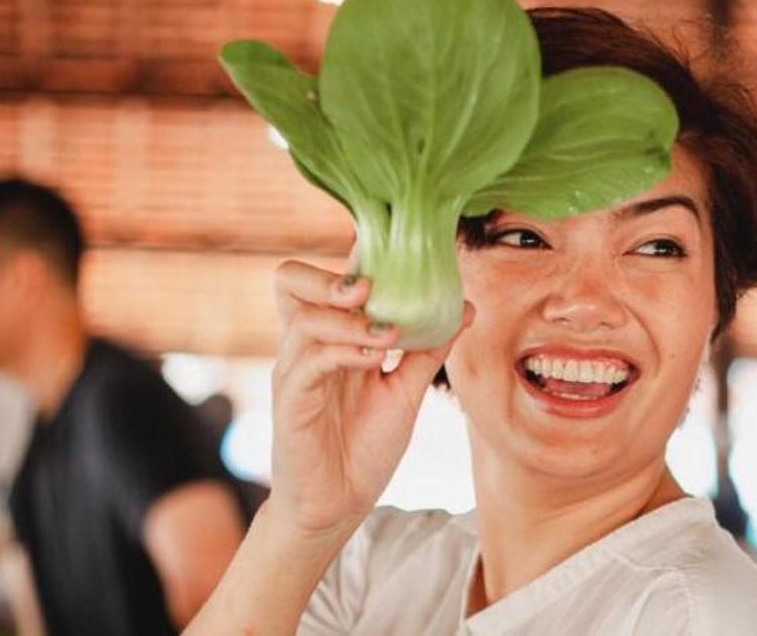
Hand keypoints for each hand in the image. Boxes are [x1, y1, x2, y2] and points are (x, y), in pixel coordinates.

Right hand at [266, 260, 472, 538]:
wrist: (339, 506)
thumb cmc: (364, 446)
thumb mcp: (406, 391)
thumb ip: (429, 349)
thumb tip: (466, 307)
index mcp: (329, 337)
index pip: (326, 279)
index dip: (354, 256)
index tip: (397, 250)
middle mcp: (305, 347)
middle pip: (289, 280)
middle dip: (330, 275)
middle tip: (372, 287)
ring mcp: (294, 373)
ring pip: (305, 319)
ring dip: (350, 320)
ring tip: (390, 334)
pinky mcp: (292, 403)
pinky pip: (309, 363)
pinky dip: (344, 352)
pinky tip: (375, 360)